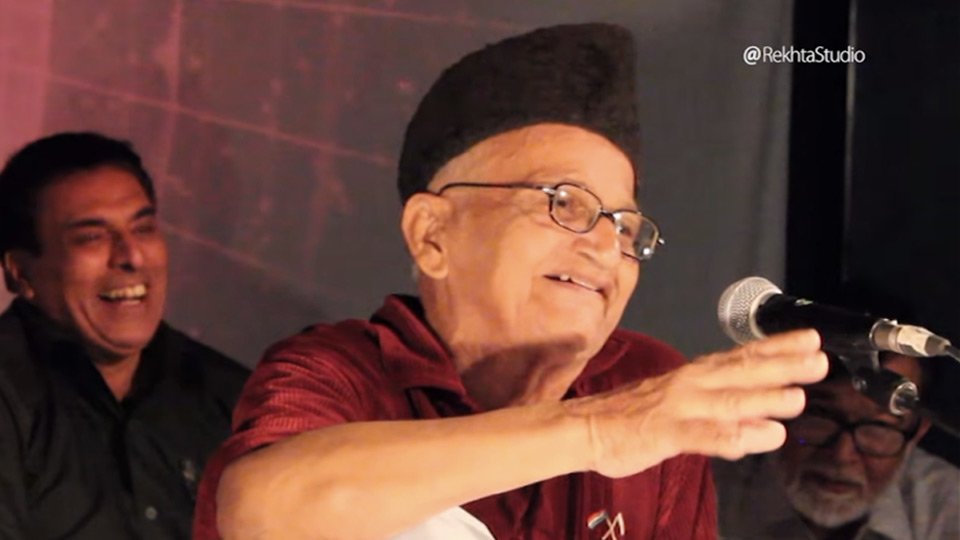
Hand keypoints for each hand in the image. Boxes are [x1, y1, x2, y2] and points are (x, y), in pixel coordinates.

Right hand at [568, 329, 826, 476]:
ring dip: (763, 398)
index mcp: (696, 375)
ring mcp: (680, 408)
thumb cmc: (634, 416)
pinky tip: (756, 438)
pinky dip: (731, 436)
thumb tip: (766, 420)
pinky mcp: (665, 432)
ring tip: (796, 398)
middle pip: (743, 373)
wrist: (586, 426)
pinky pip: (703, 436)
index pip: (743, 356)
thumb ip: (725, 413)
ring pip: (728, 401)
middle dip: (783, 366)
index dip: (779, 348)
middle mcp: (692, 385)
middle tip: (817, 361)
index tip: (811, 340)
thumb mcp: (685, 407)